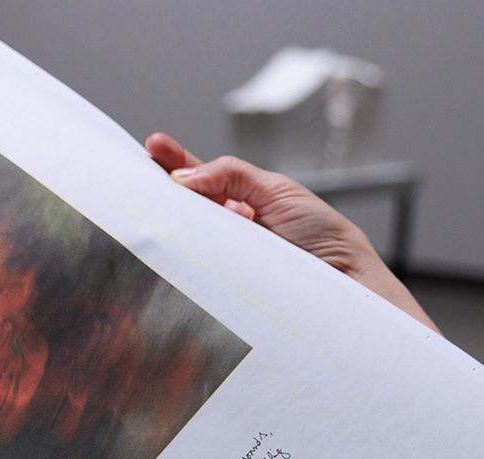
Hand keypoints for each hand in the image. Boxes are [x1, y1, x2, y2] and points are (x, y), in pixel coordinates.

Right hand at [144, 132, 436, 331]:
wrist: (347, 281)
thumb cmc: (323, 237)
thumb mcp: (277, 190)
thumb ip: (231, 175)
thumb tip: (183, 175)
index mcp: (242, 203)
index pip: (201, 178)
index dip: (176, 162)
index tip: (154, 145)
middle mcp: (228, 230)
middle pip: (185, 206)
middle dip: (159, 187)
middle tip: (136, 172)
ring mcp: (221, 258)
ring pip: (183, 238)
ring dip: (165, 221)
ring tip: (144, 201)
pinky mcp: (219, 288)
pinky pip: (192, 269)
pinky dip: (177, 256)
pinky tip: (165, 241)